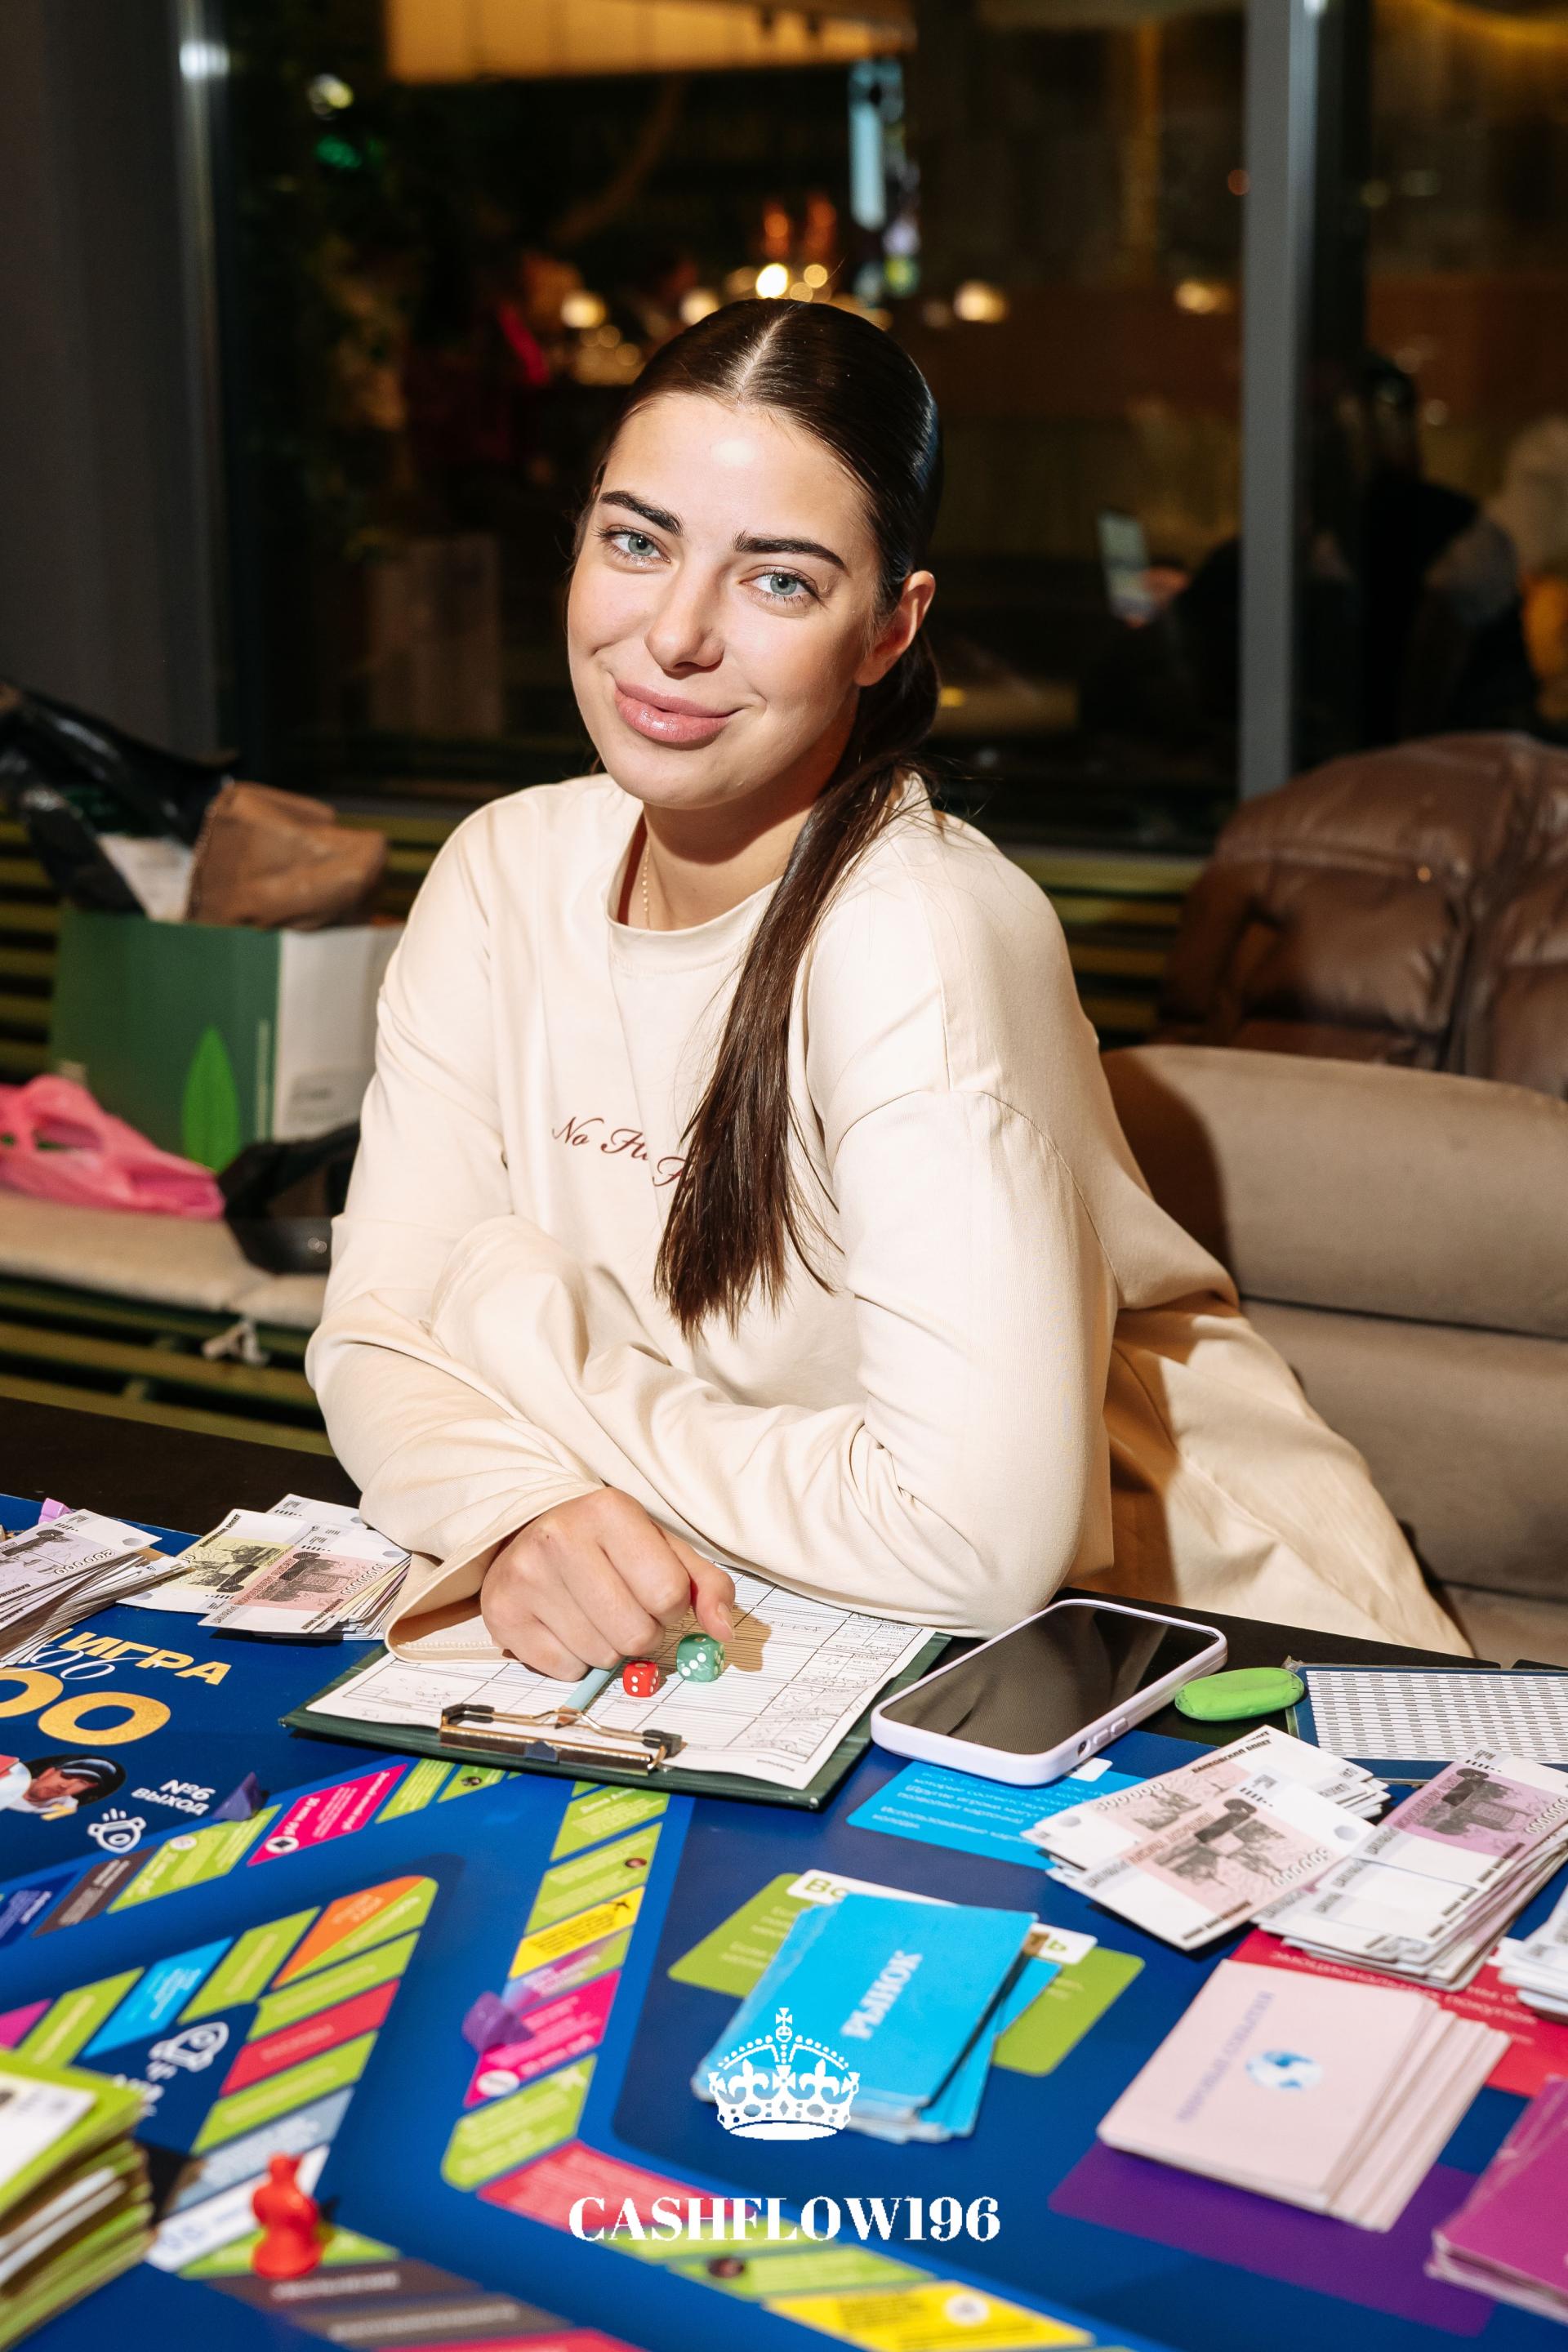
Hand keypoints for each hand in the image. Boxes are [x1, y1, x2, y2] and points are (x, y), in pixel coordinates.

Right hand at [480, 1488, 734, 1679]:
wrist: (530, 1531)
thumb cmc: (606, 1543)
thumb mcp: (663, 1547)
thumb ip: (706, 1585)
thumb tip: (722, 1631)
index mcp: (609, 1511)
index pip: (669, 1594)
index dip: (671, 1607)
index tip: (655, 1594)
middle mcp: (560, 1538)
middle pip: (635, 1634)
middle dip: (643, 1633)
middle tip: (627, 1610)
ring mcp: (525, 1577)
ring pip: (601, 1657)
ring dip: (609, 1648)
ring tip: (594, 1614)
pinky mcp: (502, 1614)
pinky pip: (564, 1670)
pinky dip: (574, 1660)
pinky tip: (565, 1626)